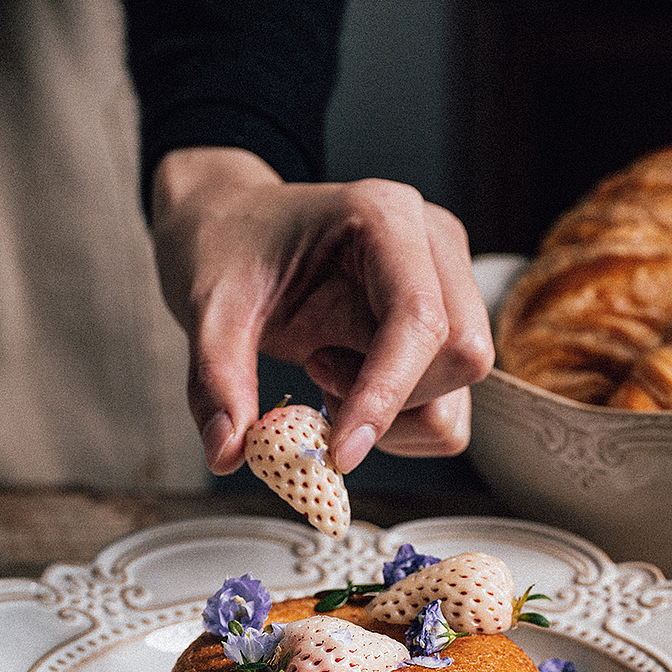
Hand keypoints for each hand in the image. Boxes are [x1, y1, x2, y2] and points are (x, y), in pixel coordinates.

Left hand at [151, 147, 493, 475]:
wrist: (232, 231)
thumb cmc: (228, 250)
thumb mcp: (209, 308)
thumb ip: (216, 379)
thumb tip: (227, 453)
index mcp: (385, 217)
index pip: (420, 319)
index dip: (387, 394)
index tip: (340, 452)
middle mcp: (433, 245)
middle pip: (462, 357)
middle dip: (391, 399)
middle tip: (316, 370)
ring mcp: (448, 286)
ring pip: (460, 392)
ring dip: (395, 415)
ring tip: (327, 370)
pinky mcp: (444, 328)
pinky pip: (449, 409)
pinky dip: (400, 424)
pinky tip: (348, 384)